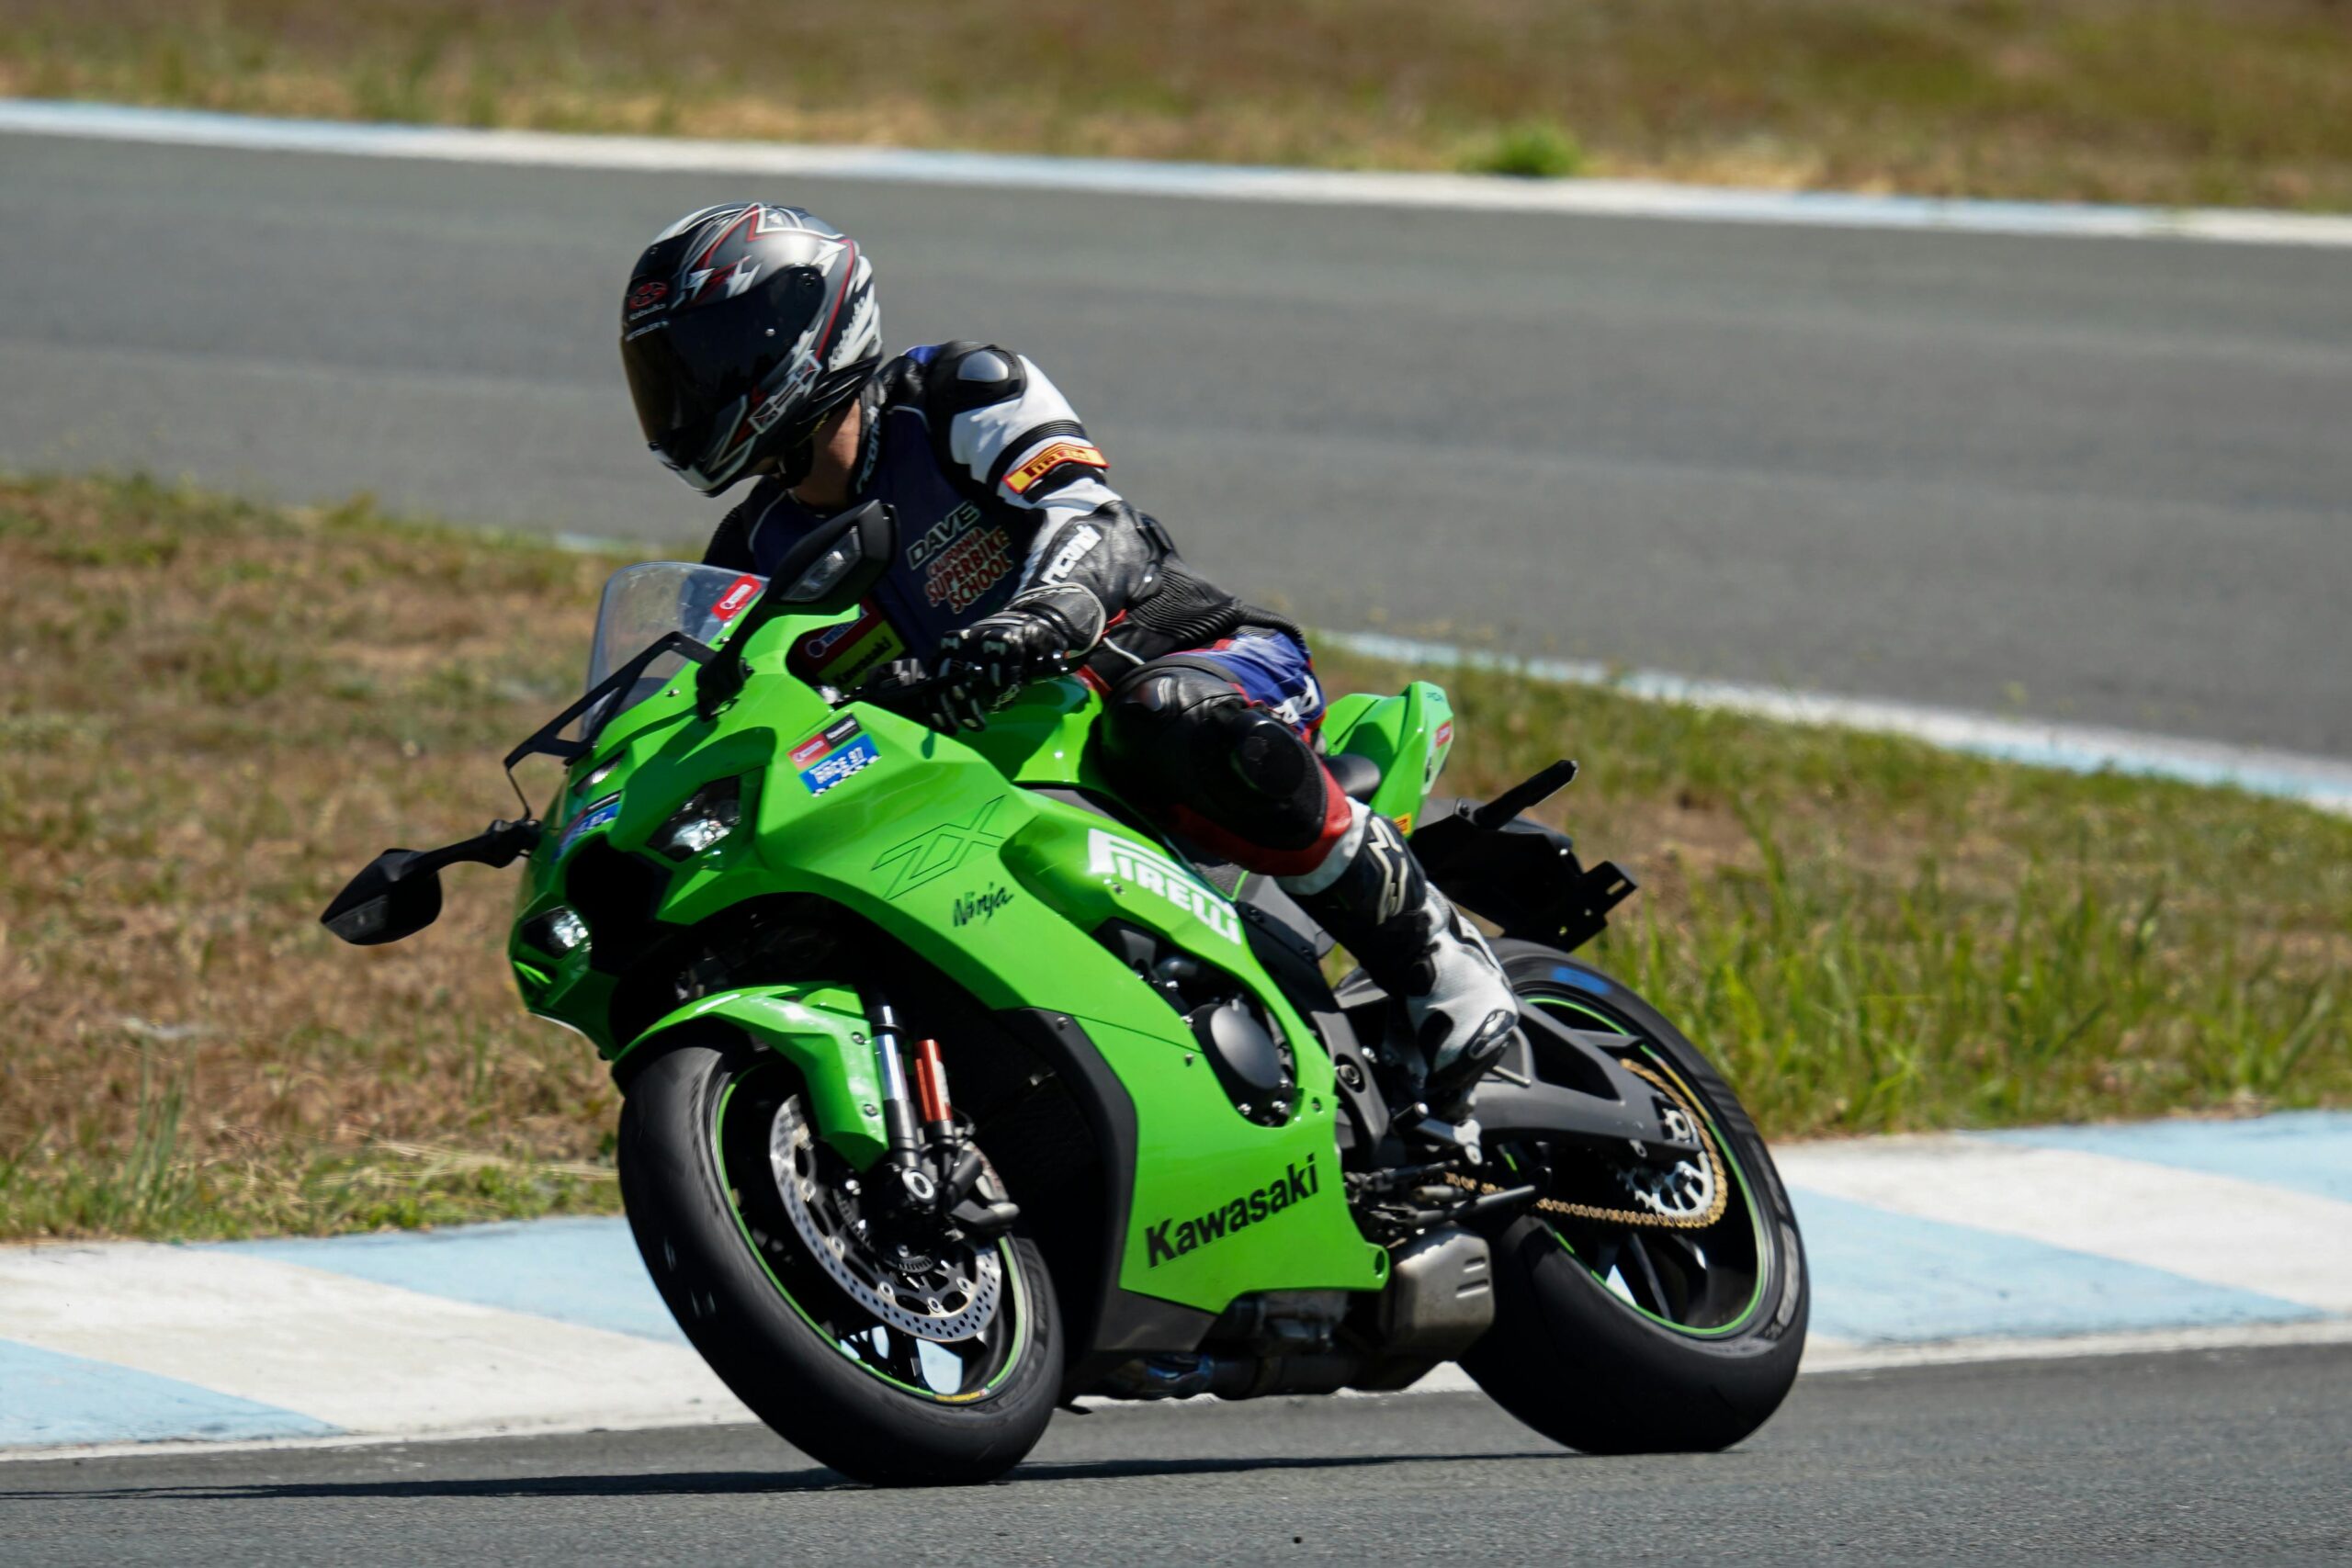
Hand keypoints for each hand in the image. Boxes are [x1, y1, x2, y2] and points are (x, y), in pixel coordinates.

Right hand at [929, 604, 1081, 730]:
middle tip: (984, 721)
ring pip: (946, 676)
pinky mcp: (942, 658)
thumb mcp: (1043, 648)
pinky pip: (932, 680)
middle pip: (968, 667)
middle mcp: (975, 636)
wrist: (1008, 626)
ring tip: (962, 728)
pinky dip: (934, 704)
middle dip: (974, 697)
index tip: (1007, 693)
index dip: (1005, 674)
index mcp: (1003, 633)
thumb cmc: (1028, 644)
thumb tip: (1060, 666)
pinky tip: (942, 726)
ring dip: (952, 706)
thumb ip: (1049, 660)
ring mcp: (955, 647)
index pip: (1002, 651)